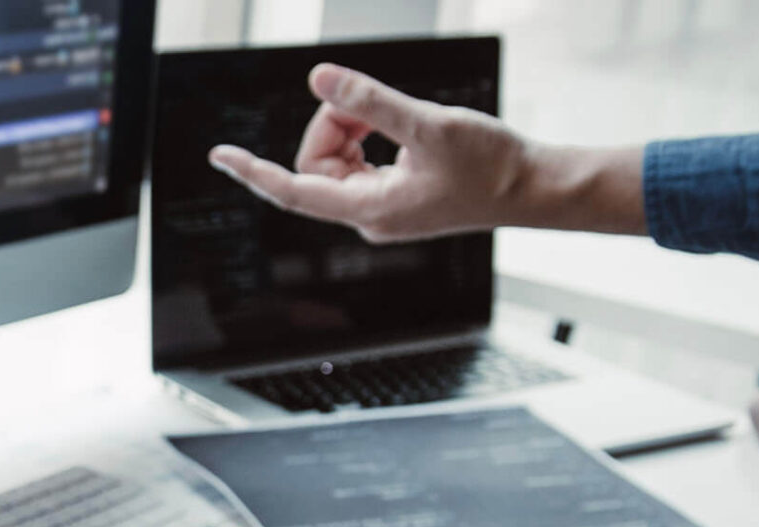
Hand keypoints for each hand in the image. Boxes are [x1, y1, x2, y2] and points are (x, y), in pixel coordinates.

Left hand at [205, 63, 538, 242]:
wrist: (536, 188)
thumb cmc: (492, 165)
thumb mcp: (427, 123)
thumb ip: (370, 101)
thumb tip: (319, 77)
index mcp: (369, 210)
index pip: (292, 189)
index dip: (253, 170)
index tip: (221, 155)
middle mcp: (368, 216)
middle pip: (317, 163)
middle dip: (334, 124)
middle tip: (370, 101)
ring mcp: (381, 208)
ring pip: (338, 159)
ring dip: (354, 126)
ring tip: (392, 114)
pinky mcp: (396, 197)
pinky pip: (360, 161)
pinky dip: (370, 135)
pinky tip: (397, 127)